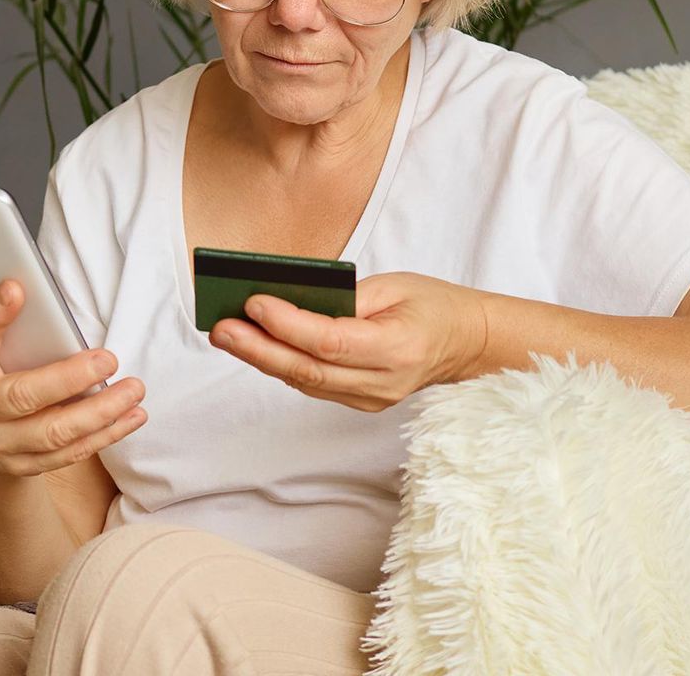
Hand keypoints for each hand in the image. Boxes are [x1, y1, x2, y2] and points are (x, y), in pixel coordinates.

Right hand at [0, 278, 147, 478]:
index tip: (15, 289)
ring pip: (55, 432)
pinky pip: (71, 453)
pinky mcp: (24, 465)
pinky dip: (107, 433)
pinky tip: (133, 415)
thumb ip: (13, 330)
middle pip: (24, 396)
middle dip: (71, 378)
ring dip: (102, 411)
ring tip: (134, 389)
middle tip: (109, 359)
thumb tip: (47, 298)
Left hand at [209, 272, 487, 411]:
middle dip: (259, 348)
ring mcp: (372, 398)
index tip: (254, 302)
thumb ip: (346, 297)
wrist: (468, 343)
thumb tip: (291, 299)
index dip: (288, 325)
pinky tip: (257, 345)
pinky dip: (284, 365)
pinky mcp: (362, 402)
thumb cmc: (433, 305)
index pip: (331, 341)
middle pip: (309, 370)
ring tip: (227, 334)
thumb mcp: (395, 286)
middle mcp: (383, 382)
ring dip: (263, 358)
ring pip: (306, 382)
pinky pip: (314, 385)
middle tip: (221, 328)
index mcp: (398, 347)